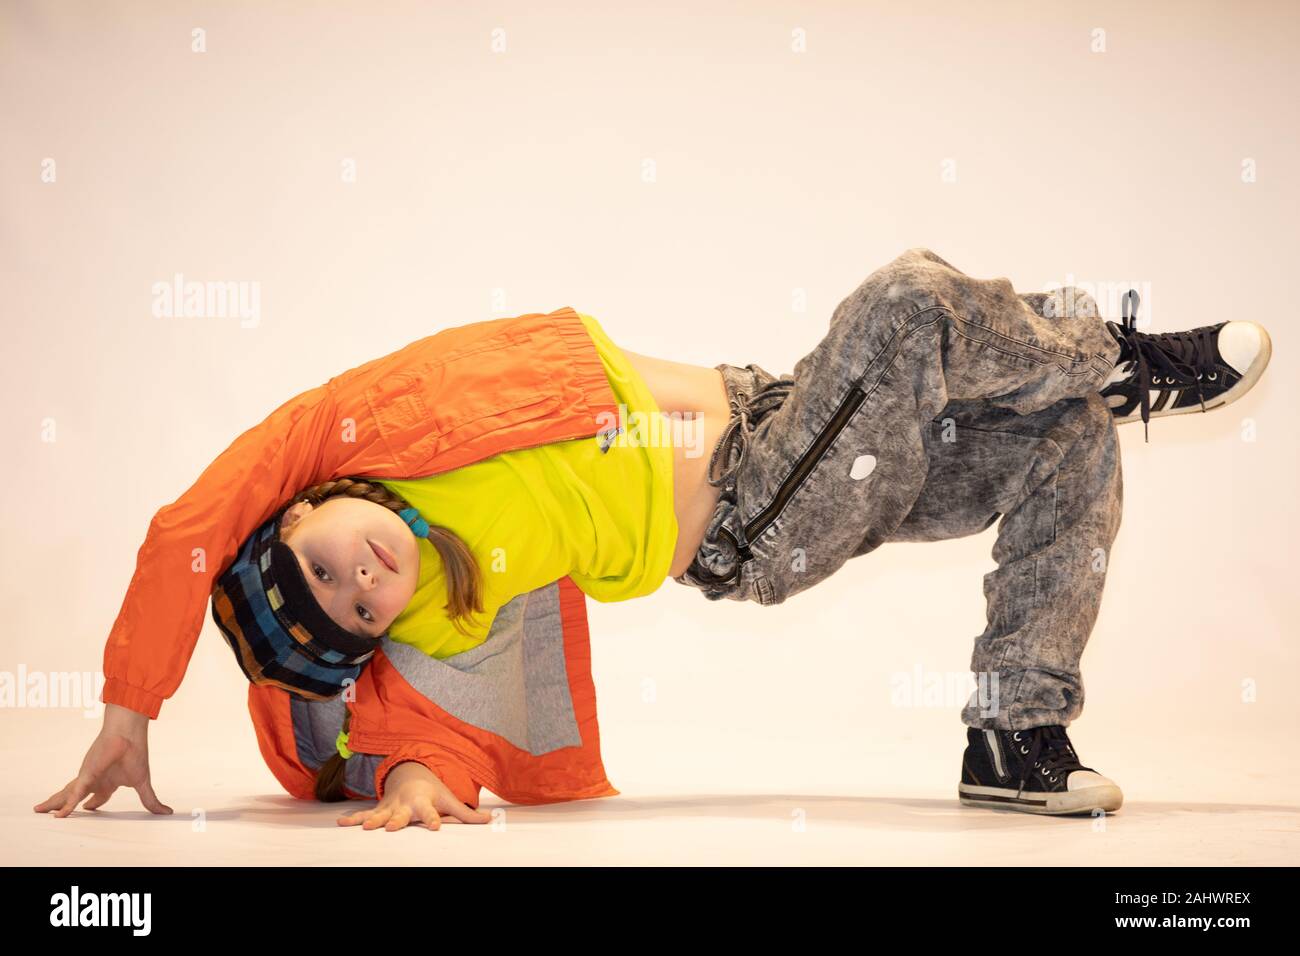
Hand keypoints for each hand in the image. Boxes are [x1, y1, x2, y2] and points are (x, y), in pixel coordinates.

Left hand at [34, 703, 172, 816]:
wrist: (128, 734)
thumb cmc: (135, 753)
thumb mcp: (143, 783)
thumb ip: (150, 800)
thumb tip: (167, 812)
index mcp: (109, 781)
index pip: (99, 797)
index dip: (93, 804)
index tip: (89, 809)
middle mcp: (95, 780)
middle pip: (76, 796)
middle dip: (65, 805)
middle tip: (55, 813)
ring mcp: (87, 778)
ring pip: (66, 794)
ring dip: (54, 803)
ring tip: (40, 810)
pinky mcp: (85, 777)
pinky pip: (73, 796)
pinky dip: (66, 806)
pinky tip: (58, 816)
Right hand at [337, 761, 491, 831]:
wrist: (411, 772)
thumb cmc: (432, 790)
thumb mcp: (449, 799)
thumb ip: (466, 813)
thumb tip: (489, 820)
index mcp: (424, 802)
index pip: (430, 812)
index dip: (433, 818)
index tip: (435, 826)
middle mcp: (405, 804)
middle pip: (402, 814)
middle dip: (397, 820)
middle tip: (393, 827)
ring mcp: (390, 806)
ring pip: (380, 815)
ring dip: (372, 820)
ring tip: (364, 828)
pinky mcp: (379, 809)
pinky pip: (364, 814)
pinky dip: (353, 819)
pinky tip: (341, 824)